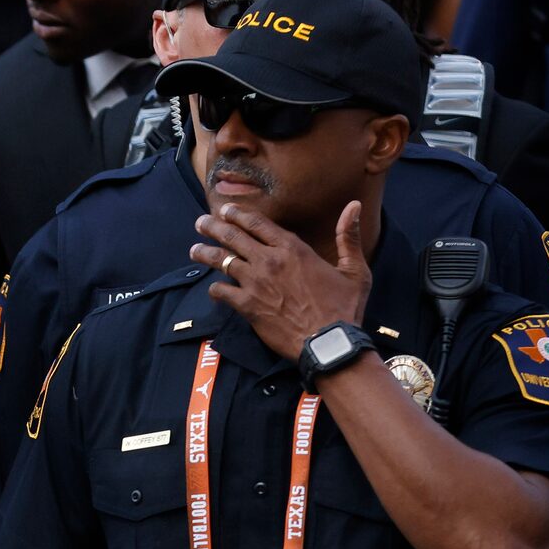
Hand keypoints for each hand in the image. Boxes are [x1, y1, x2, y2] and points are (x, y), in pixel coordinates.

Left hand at [192, 201, 371, 359]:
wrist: (330, 343)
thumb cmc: (345, 307)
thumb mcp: (355, 270)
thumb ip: (348, 237)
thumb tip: (354, 206)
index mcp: (293, 249)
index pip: (258, 224)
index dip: (238, 215)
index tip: (226, 210)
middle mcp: (270, 261)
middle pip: (233, 237)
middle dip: (213, 227)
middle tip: (200, 222)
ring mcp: (255, 283)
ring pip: (221, 261)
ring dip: (205, 253)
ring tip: (194, 249)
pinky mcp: (247, 305)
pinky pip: (222, 292)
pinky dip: (215, 289)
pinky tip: (213, 289)